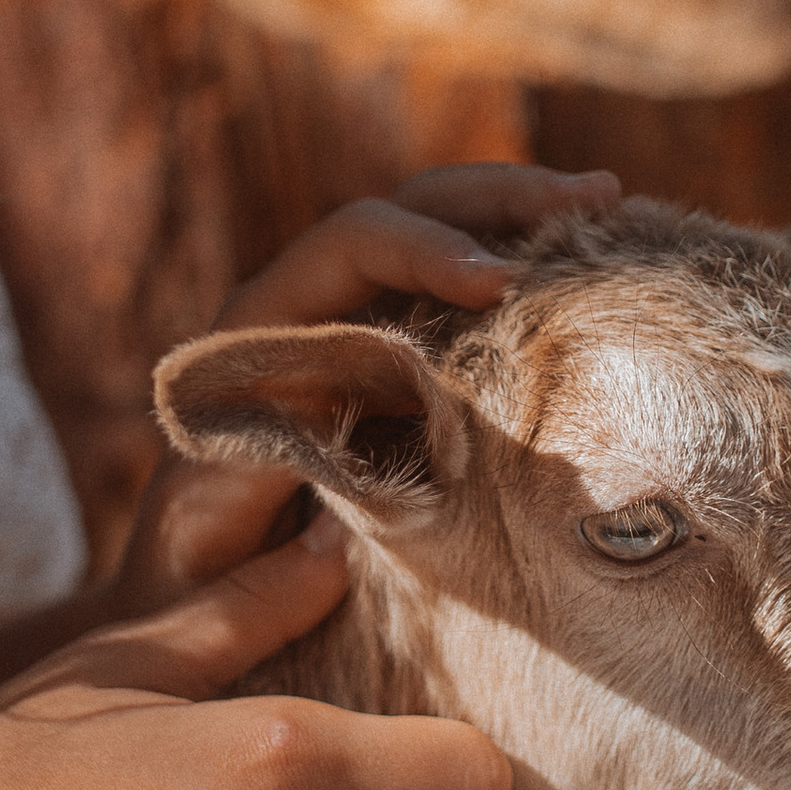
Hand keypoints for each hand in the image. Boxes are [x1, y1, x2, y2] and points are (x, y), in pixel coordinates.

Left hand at [111, 162, 620, 611]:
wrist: (180, 592)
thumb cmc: (188, 575)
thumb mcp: (210, 551)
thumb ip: (257, 528)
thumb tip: (345, 518)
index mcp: (259, 329)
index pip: (350, 243)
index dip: (424, 248)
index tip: (499, 284)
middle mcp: (310, 306)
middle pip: (408, 208)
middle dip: (499, 197)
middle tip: (595, 199)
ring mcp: (359, 326)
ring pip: (442, 234)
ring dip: (522, 215)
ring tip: (610, 203)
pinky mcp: (398, 361)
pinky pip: (461, 298)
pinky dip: (524, 273)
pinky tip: (589, 267)